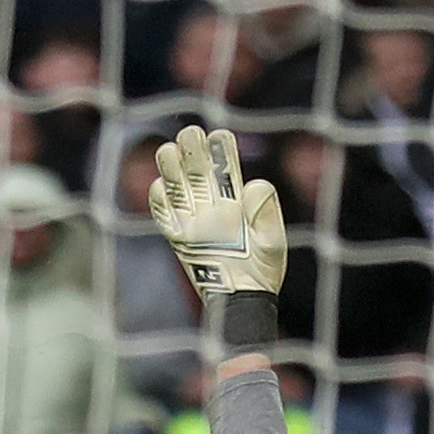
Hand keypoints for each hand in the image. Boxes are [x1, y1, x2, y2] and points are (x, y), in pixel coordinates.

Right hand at [144, 123, 286, 296]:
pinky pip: (164, 213)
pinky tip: (161, 186)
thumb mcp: (273, 242)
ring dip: (171, 166)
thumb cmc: (262, 272)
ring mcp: (193, 220)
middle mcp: (212, 206)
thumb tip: (256, 184)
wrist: (242, 299)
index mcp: (236, 201)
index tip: (218, 135)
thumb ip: (267, 214)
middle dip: (192, 150)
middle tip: (189, 135)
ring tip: (170, 150)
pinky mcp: (178, 237)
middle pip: (197, 170)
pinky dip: (160, 199)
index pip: (225, 167)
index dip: (220, 150)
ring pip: (177, 185)